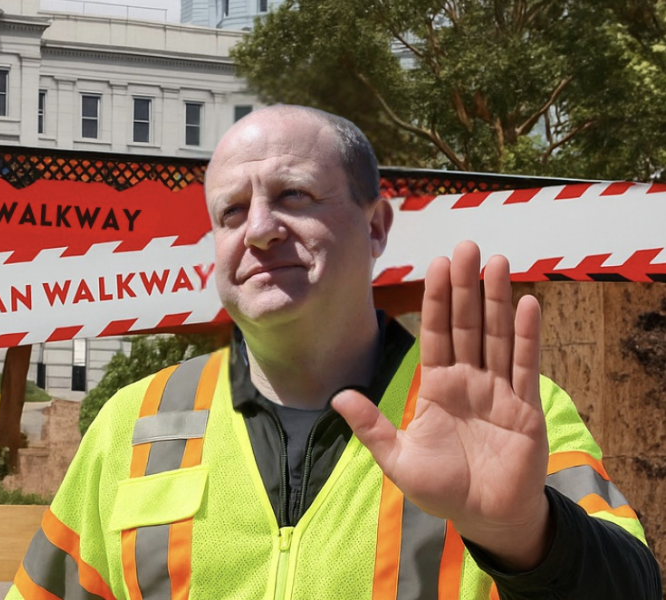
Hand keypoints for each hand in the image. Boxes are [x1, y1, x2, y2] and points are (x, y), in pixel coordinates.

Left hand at [332, 240, 552, 570]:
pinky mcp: (525, 408)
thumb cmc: (442, 490)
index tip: (435, 264)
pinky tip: (528, 304)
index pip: (436, 334)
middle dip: (465, 287)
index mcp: (438, 387)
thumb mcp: (397, 460)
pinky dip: (527, 336)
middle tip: (465, 246)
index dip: (436, 300)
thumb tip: (337, 397)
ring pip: (497, 336)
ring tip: (495, 262)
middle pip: (468, 325)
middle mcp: (469, 381)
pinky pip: (526, 366)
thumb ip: (371, 427)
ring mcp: (498, 391)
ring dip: (497, 299)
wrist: (486, 518)